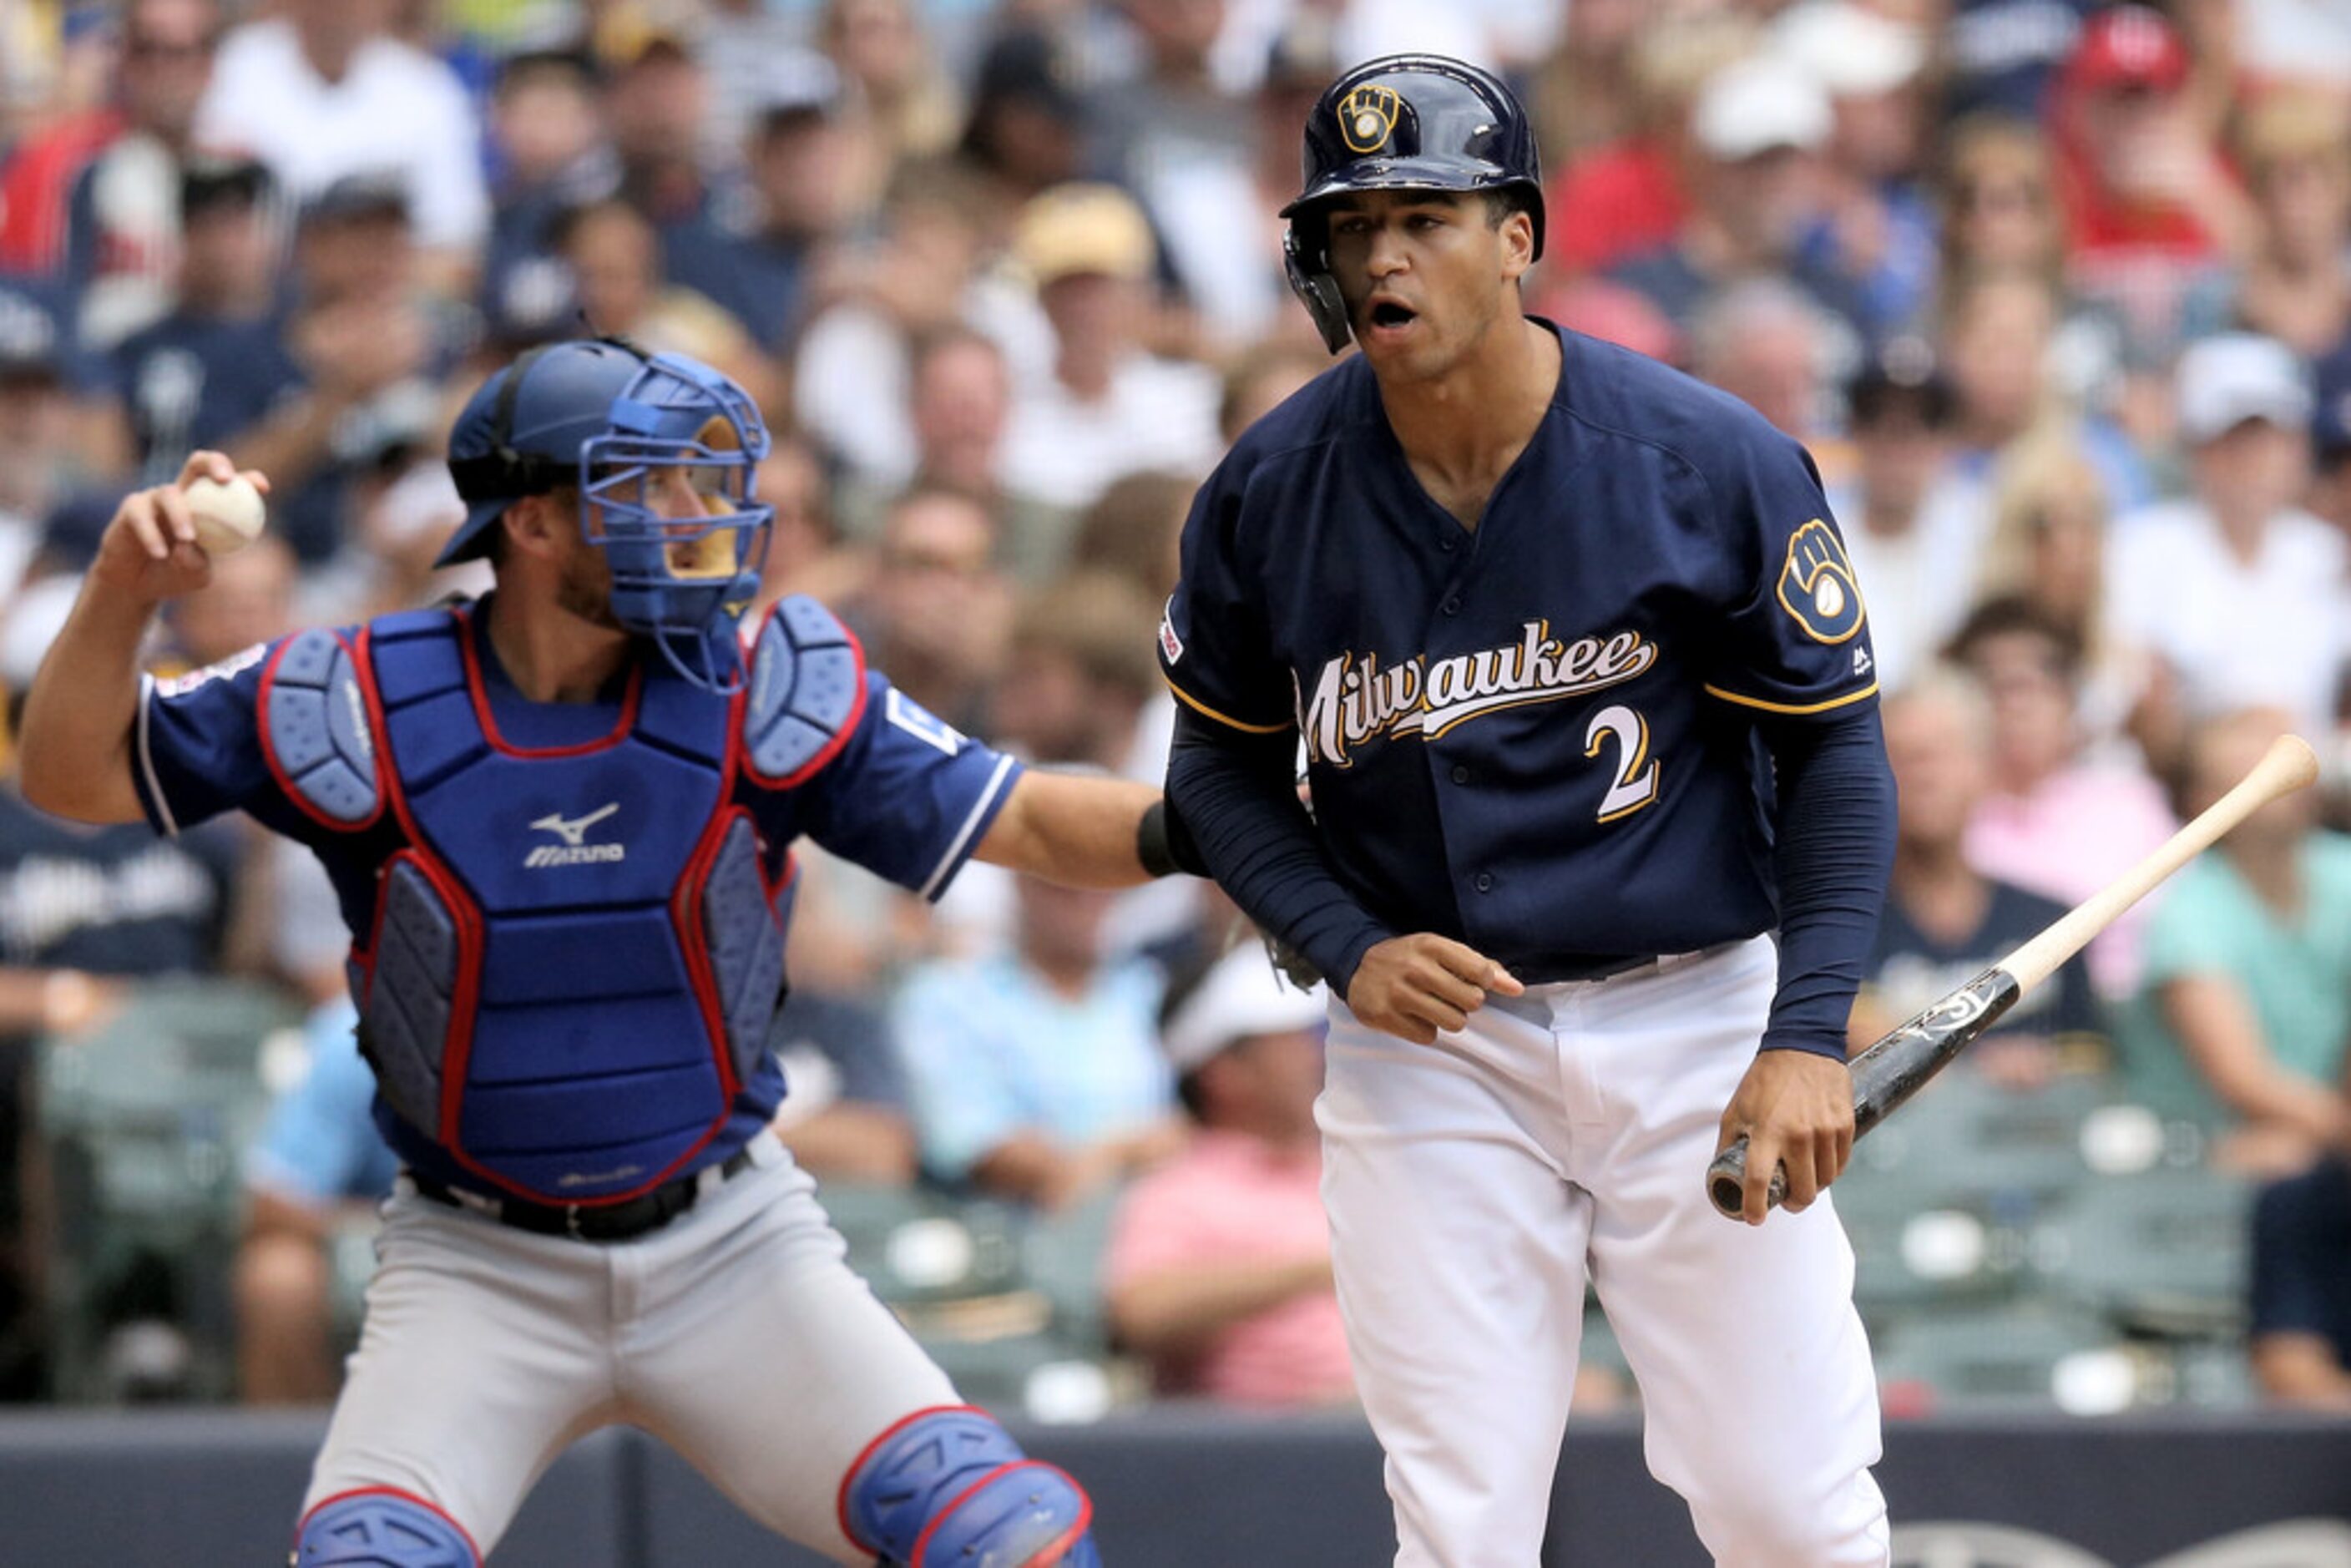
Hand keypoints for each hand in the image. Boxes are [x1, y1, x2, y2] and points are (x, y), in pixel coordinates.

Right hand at [90, 452, 271, 607]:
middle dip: (214, 463)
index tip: (263, 487)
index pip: (231, 484)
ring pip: (169, 493)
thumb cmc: (174, 576)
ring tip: (187, 538)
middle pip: (198, 464)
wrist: (137, 585)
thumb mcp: (195, 574)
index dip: (248, 479)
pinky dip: (151, 534)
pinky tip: (160, 553)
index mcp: (208, 505)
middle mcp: (182, 494)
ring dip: (181, 514)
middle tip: (225, 480)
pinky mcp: (131, 507)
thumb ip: (198, 562)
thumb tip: (191, 544)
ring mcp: (155, 498)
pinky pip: (141, 515)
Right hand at [1345, 934, 1522, 1044]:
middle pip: (1472, 1002)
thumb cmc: (1410, 958)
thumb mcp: (1442, 951)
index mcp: (1432, 946)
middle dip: (1466, 1003)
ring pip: (1454, 1023)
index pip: (1481, 972)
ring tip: (1431, 1006)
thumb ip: (1481, 966)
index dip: (1484, 982)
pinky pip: (1427, 1036)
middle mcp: (1415, 968)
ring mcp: (1399, 994)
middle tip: (1448, 995)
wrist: (1357, 965)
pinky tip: (1412, 1015)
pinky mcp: (1386, 1017)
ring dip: (1448, 1018)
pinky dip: (1424, 1029)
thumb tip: (1517, 988)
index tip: (1471, 981)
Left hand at [1715, 1048, 1853, 1225]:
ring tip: (1802, 1181)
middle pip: (1802, 1192)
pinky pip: (1840, 1164)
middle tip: (1785, 1200)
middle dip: (1792, 1203)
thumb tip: (1723, 1173)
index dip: (1754, 1207)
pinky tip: (1819, 1166)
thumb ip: (1729, 1143)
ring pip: (1824, 1182)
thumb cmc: (1764, 1081)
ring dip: (1813, 1188)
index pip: (1758, 1181)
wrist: (1802, 1047)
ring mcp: (1825, 1131)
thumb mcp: (1735, 1109)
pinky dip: (1829, 1172)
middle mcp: (1798, 1135)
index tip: (1754, 1218)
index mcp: (1766, 1131)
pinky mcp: (1845, 1125)